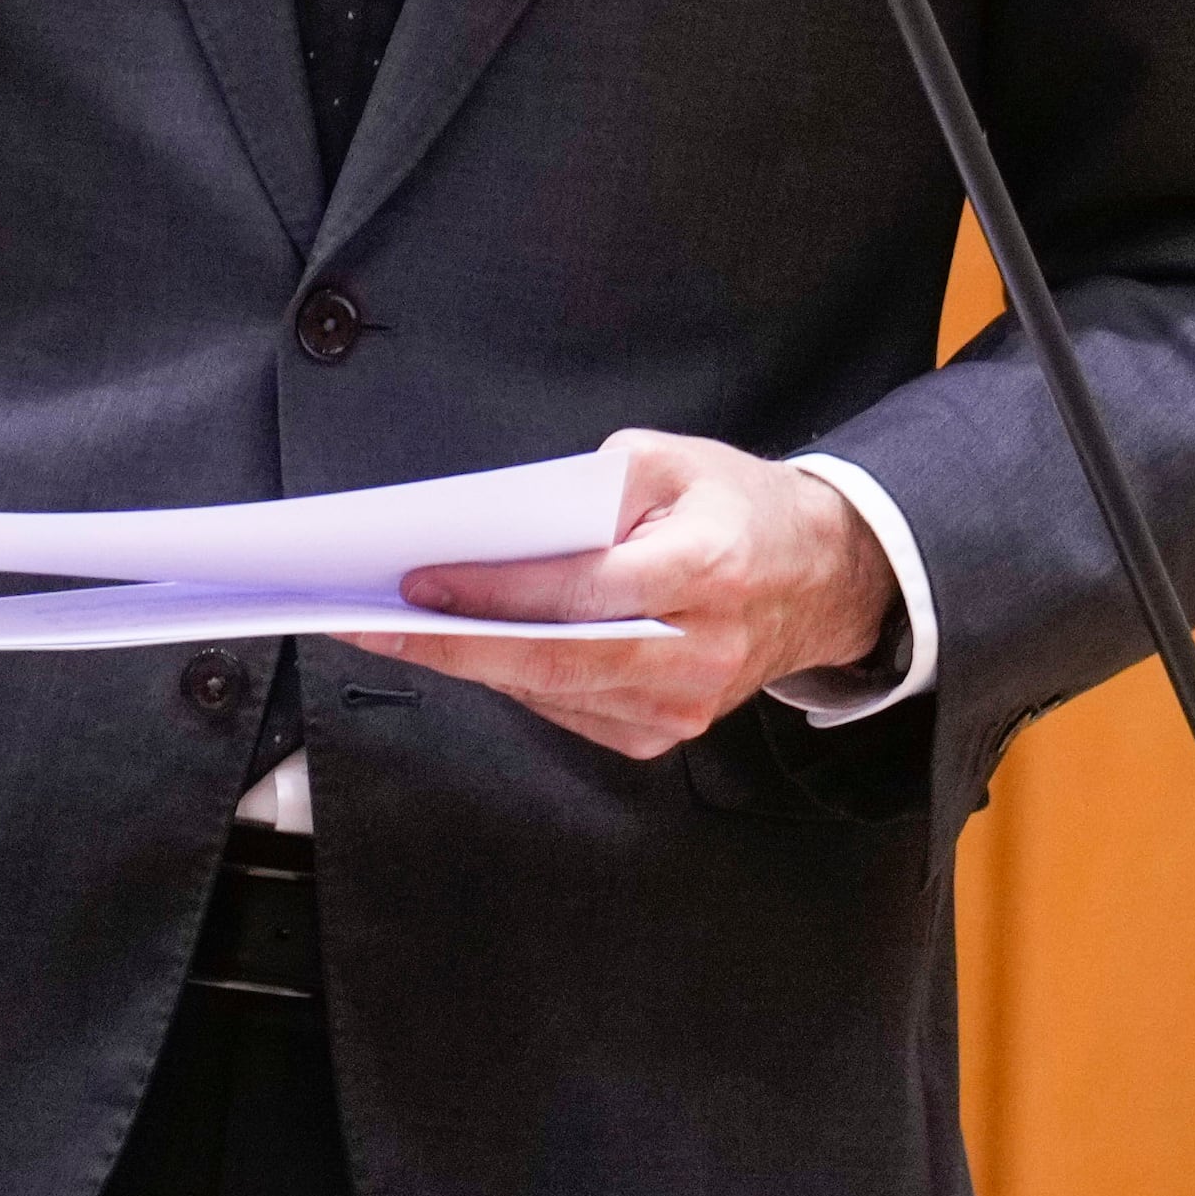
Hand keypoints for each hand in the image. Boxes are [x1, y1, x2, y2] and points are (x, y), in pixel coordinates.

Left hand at [359, 429, 900, 759]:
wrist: (821, 580)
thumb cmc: (741, 510)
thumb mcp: (676, 461)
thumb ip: (594, 487)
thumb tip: (507, 529)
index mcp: (705, 572)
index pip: (580, 592)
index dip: (492, 591)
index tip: (419, 581)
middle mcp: (696, 651)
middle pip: (552, 662)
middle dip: (452, 645)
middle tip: (373, 626)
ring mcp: (682, 706)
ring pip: (552, 693)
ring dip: (471, 664)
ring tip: (398, 633)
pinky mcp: (666, 734)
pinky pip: (568, 711)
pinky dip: (515, 680)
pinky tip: (470, 649)